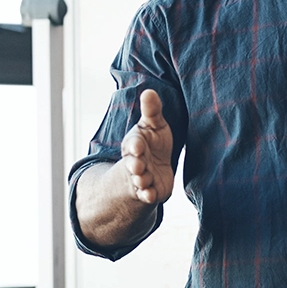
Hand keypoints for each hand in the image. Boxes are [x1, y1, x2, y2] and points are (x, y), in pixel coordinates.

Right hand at [118, 89, 174, 204]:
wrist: (154, 169)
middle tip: (138, 166)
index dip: (134, 146)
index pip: (132, 144)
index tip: (137, 146)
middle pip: (132, 164)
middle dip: (134, 165)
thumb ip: (152, 111)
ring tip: (143, 179)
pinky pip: (147, 195)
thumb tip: (149, 91)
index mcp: (135, 145)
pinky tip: (150, 195)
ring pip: (139, 180)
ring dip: (141, 180)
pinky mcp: (150, 192)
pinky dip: (147, 196)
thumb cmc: (153, 144)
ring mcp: (141, 178)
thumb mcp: (153, 126)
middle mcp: (135, 162)